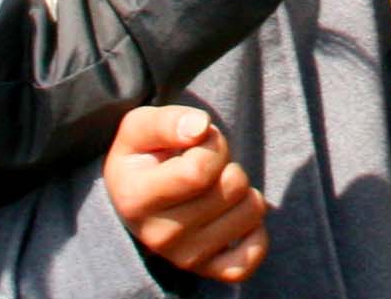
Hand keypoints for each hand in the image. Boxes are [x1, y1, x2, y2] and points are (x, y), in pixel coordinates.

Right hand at [104, 103, 268, 281]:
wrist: (135, 198)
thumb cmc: (144, 156)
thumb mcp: (140, 127)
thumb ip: (169, 121)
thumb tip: (200, 128)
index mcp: (136, 200)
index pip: (201, 170)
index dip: (212, 143)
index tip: (198, 142)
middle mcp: (160, 237)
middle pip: (232, 186)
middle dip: (228, 163)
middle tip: (206, 166)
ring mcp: (186, 258)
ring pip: (252, 210)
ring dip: (242, 189)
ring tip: (215, 187)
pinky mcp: (209, 269)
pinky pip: (254, 253)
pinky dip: (255, 228)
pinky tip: (233, 213)